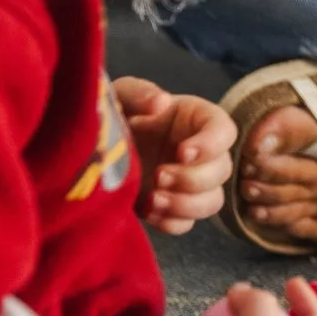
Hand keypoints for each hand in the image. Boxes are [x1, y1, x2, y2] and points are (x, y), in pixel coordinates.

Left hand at [114, 77, 233, 236]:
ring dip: (186, 204)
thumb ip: (139, 92)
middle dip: (193, 178)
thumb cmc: (111, 115)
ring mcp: (188, 184)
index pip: (225, 132)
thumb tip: (162, 102)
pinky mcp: (172, 209)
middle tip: (159, 175)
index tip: (182, 151)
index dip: (211, 145)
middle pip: (222, 171)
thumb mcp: (120, 96)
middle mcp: (200, 154)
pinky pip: (186, 224)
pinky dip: (170, 221)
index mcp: (197, 121)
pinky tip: (147, 211)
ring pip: (212, 201)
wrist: (91, 150)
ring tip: (153, 199)